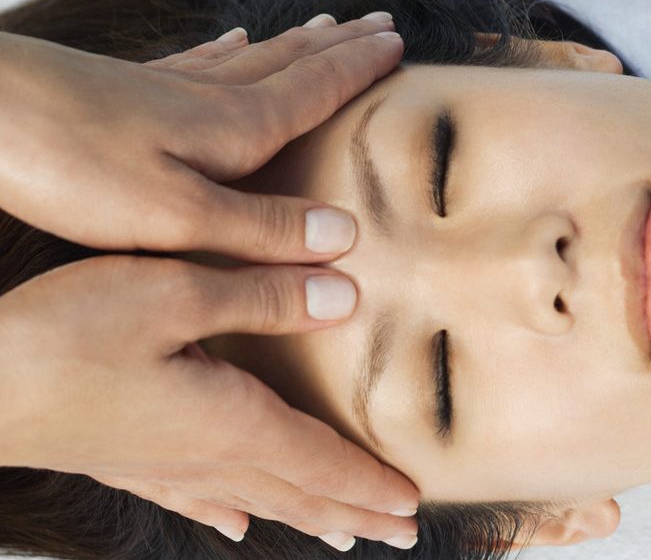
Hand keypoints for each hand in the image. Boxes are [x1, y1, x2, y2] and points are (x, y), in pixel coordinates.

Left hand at [0, 12, 403, 262]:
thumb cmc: (69, 168)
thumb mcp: (176, 217)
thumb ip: (260, 229)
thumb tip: (346, 238)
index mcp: (233, 128)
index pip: (315, 91)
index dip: (359, 68)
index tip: (399, 44)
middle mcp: (207, 100)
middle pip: (289, 64)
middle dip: (338, 46)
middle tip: (378, 23)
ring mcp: (161, 90)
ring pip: (247, 60)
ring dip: (291, 45)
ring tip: (321, 27)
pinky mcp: (119, 92)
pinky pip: (194, 64)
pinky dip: (223, 51)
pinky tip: (226, 43)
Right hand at [0, 255, 419, 549]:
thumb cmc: (62, 335)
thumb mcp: (173, 290)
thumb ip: (263, 295)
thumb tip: (345, 294)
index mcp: (230, 422)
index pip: (322, 462)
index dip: (371, 484)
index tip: (415, 505)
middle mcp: (203, 457)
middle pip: (297, 493)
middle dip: (354, 512)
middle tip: (402, 537)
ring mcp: (159, 465)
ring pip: (254, 500)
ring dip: (305, 516)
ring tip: (342, 536)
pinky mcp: (121, 461)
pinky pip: (192, 497)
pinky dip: (224, 511)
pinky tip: (232, 525)